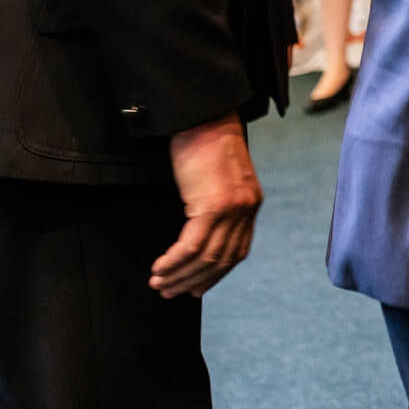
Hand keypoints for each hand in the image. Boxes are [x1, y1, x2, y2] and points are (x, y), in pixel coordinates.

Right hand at [149, 113, 262, 298]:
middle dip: (194, 280)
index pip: (237, 251)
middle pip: (222, 259)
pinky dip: (174, 261)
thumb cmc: (204, 144)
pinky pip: (191, 246)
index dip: (216, 274)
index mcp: (250, 204)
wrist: (203, 117)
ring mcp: (232, 209)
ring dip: (180, 275)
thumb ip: (216, 204)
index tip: (196, 288)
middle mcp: (246, 209)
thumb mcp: (217, 179)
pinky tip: (159, 268)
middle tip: (169, 292)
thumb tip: (199, 230)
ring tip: (158, 283)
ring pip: (206, 257)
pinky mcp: (213, 206)